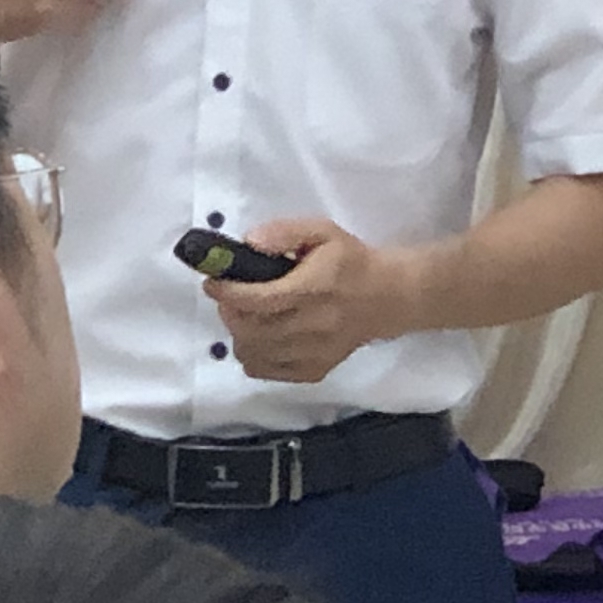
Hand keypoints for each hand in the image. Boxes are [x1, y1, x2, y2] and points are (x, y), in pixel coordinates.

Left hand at [211, 220, 422, 383]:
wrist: (388, 298)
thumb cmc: (350, 261)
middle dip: (230, 312)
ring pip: (254, 354)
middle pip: (251, 331)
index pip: (260, 299)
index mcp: (315, 288)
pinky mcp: (315, 371)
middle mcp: (315, 326)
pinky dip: (255, 355)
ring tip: (248, 316)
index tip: (214, 283)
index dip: (228, 293)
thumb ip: (284, 233)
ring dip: (240, 334)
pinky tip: (263, 336)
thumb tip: (248, 243)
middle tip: (229, 298)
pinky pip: (267, 371)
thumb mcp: (321, 231)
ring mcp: (315, 353)